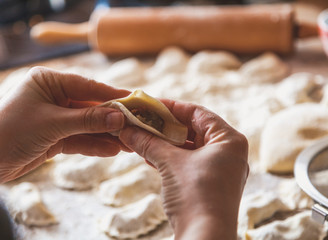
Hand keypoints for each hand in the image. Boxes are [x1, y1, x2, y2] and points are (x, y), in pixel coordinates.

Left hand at [0, 67, 129, 184]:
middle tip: (135, 125)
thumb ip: (88, 120)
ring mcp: (55, 118)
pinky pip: (79, 139)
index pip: (88, 86)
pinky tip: (112, 151)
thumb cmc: (11, 131)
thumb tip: (119, 117)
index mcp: (49, 82)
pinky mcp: (54, 137)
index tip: (134, 100)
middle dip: (111, 119)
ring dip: (106, 135)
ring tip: (129, 143)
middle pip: (90, 107)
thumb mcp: (53, 123)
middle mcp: (53, 97)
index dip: (112, 94)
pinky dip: (93, 145)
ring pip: (87, 125)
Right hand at [119, 100, 248, 239]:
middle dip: (164, 126)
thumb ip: (148, 142)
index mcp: (228, 139)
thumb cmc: (196, 196)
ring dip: (163, 142)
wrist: (204, 236)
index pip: (197, 113)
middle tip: (141, 121)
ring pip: (187, 147)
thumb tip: (126, 129)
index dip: (170, 107)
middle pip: (192, 129)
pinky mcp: (209, 183)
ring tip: (141, 136)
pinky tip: (148, 155)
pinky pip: (187, 162)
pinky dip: (168, 157)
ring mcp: (219, 169)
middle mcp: (228, 152)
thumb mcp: (170, 163)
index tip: (148, 105)